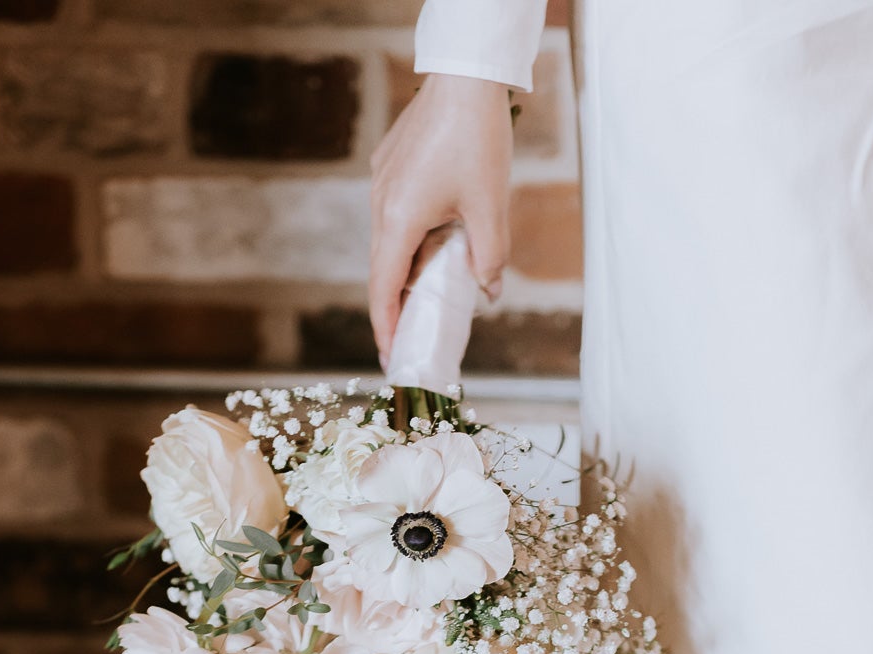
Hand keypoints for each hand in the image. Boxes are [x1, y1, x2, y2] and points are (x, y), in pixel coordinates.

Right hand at [369, 73, 513, 361]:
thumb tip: (488, 292)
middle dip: (395, 308)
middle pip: (382, 270)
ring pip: (391, 242)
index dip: (386, 326)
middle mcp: (382, 203)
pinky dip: (411, 240)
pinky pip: (397, 216)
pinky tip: (436, 247)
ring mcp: (383, 183)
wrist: (464, 77)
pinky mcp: (391, 167)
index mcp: (399, 218)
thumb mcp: (490, 207)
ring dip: (406, 272)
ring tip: (429, 297)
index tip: (392, 356)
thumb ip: (489, 257)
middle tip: (410, 340)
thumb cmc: (477, 139)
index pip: (383, 288)